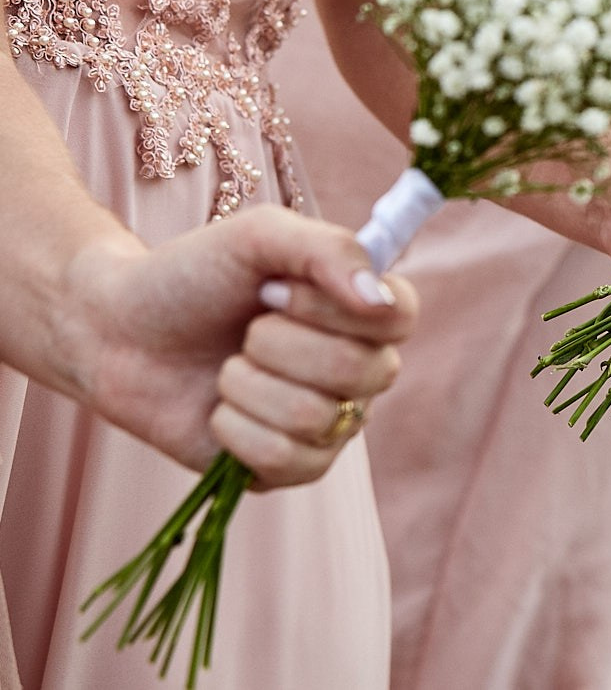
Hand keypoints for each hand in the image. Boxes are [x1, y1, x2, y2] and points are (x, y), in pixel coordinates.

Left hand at [63, 205, 416, 487]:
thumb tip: (377, 300)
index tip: (273, 291)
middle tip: (246, 329)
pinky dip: (235, 429)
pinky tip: (219, 410)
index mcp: (363, 311)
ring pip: (316, 417)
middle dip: (280, 345)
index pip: (399, 316)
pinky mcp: (288, 468)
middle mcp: (360, 369)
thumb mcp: (260, 236)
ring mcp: (329, 422)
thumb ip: (330, 250)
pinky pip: (284, 459)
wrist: (118, 333)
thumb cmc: (194, 276)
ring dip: (249, 386)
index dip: (336, 308)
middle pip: (363, 371)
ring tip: (227, 369)